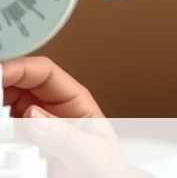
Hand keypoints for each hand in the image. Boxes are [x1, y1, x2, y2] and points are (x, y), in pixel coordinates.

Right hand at [2, 57, 143, 176]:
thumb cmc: (107, 169)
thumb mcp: (92, 153)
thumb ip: (66, 136)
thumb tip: (34, 115)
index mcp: (73, 99)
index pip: (44, 73)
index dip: (19, 68)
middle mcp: (49, 108)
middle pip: (17, 86)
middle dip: (1, 87)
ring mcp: (33, 126)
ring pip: (5, 108)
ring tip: (1, 129)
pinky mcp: (21, 144)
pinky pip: (4, 133)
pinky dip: (1, 133)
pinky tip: (2, 141)